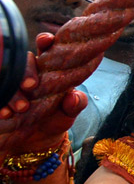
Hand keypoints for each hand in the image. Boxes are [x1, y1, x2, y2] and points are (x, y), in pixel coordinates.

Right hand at [0, 34, 86, 152]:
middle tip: (31, 86)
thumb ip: (75, 105)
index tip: (46, 41)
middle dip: (26, 71)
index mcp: (47, 70)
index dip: (45, 41)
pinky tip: (3, 113)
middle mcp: (26, 73)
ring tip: (21, 108)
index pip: (46, 49)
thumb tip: (74, 97)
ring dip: (12, 90)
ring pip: (6, 75)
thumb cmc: (52, 121)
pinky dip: (0, 102)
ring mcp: (10, 83)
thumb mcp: (67, 115)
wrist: (31, 143)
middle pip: (22, 61)